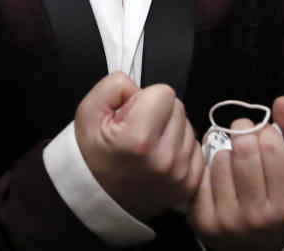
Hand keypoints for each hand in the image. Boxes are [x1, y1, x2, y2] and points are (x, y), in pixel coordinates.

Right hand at [74, 72, 203, 220]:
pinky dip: (179, 147)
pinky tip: (158, 157)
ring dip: (170, 130)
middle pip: (178, 107)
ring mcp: (180, 174)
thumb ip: (115, 85)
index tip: (130, 116)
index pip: (164, 92)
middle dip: (159, 112)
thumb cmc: (92, 154)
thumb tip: (139, 87)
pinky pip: (194, 147)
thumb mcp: (88, 110)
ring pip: (188, 126)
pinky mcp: (190, 184)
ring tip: (147, 146)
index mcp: (139, 138)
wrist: (96, 198)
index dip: (144, 99)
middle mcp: (164, 158)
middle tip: (137, 130)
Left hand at [188, 97, 283, 250]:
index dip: (266, 131)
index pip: (270, 145)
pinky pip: (201, 174)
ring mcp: (227, 221)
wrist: (256, 246)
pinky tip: (221, 176)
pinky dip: (210, 167)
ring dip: (226, 151)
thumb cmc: (279, 201)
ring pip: (220, 158)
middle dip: (244, 134)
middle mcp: (258, 217)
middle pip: (243, 149)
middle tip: (246, 138)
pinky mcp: (202, 221)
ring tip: (236, 163)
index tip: (265, 134)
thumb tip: (283, 100)